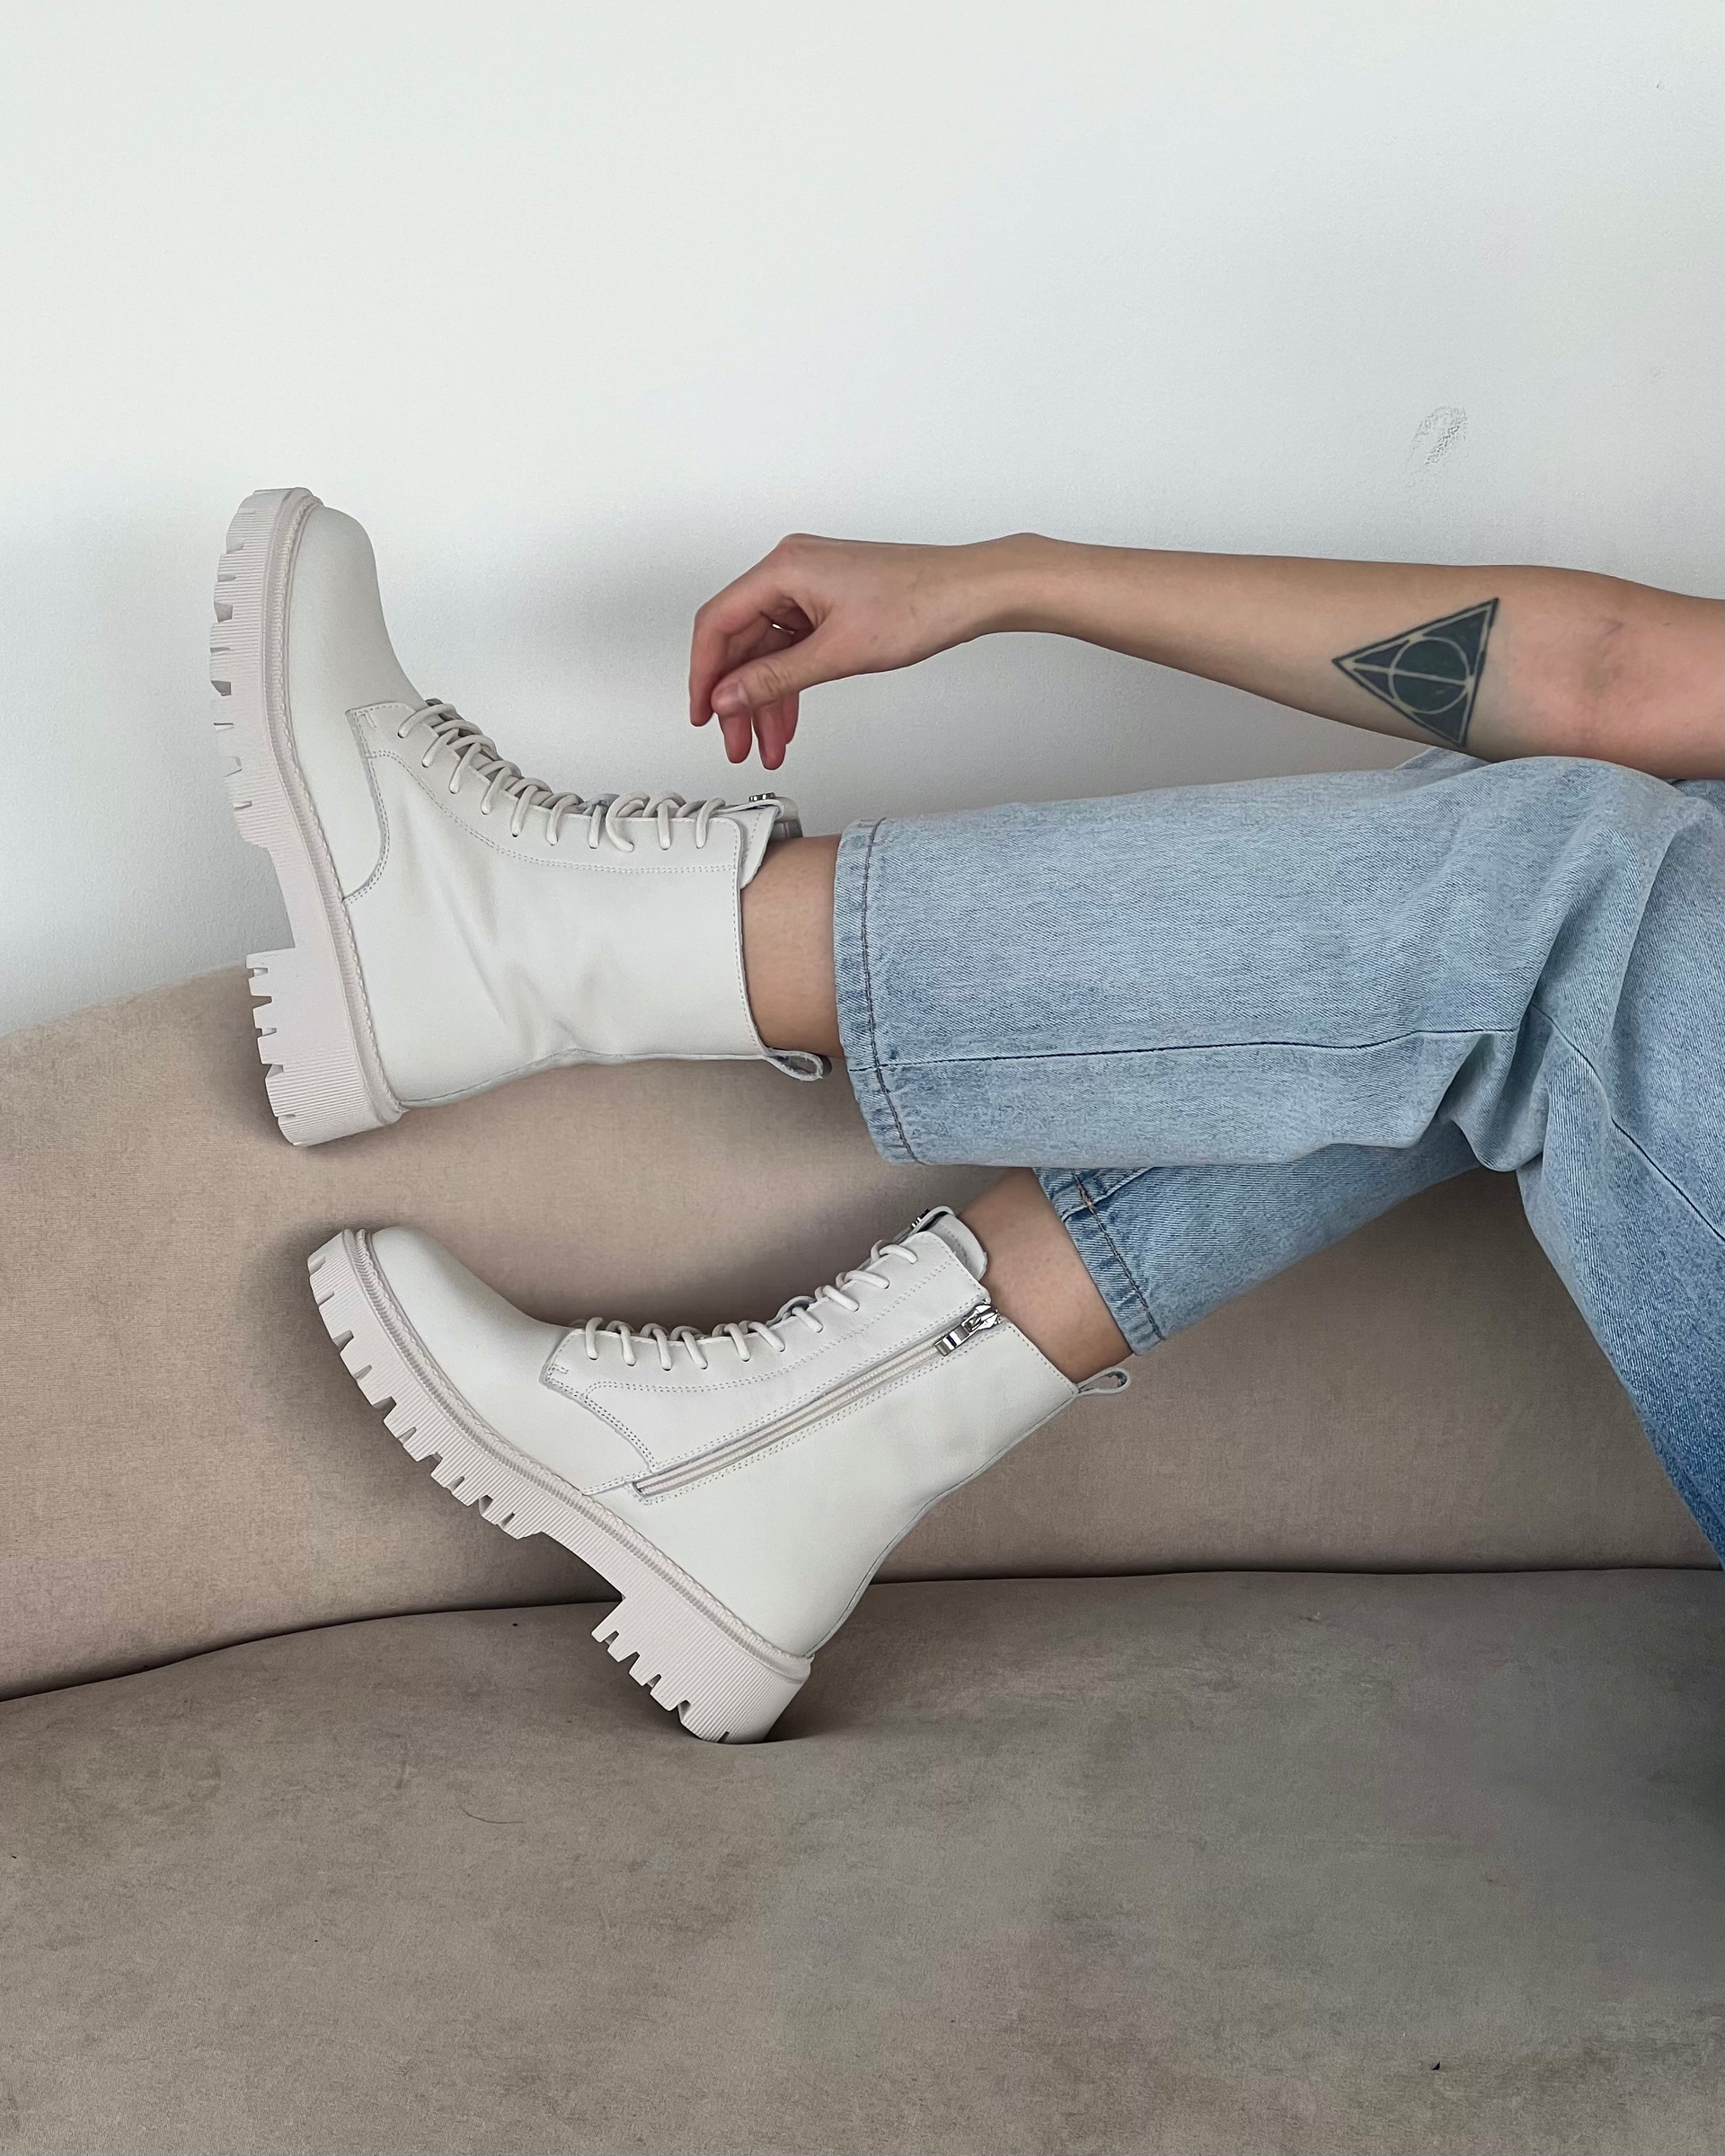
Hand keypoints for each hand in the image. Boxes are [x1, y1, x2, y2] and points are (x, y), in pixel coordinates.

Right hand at [689, 533, 1024, 768]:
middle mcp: (791, 571)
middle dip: (738, 697)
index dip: (703, 674)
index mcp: (783, 568)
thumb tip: (729, 696)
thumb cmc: (920, 604)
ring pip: (768, 651)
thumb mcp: (837, 653)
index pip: (718, 623)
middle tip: (737, 742)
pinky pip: (793, 647)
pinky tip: (787, 721)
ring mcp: (810, 587)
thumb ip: (776, 678)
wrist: (971, 592)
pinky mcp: (829, 603)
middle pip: (741, 641)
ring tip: (766, 745)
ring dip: (765, 699)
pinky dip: (789, 684)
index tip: (702, 713)